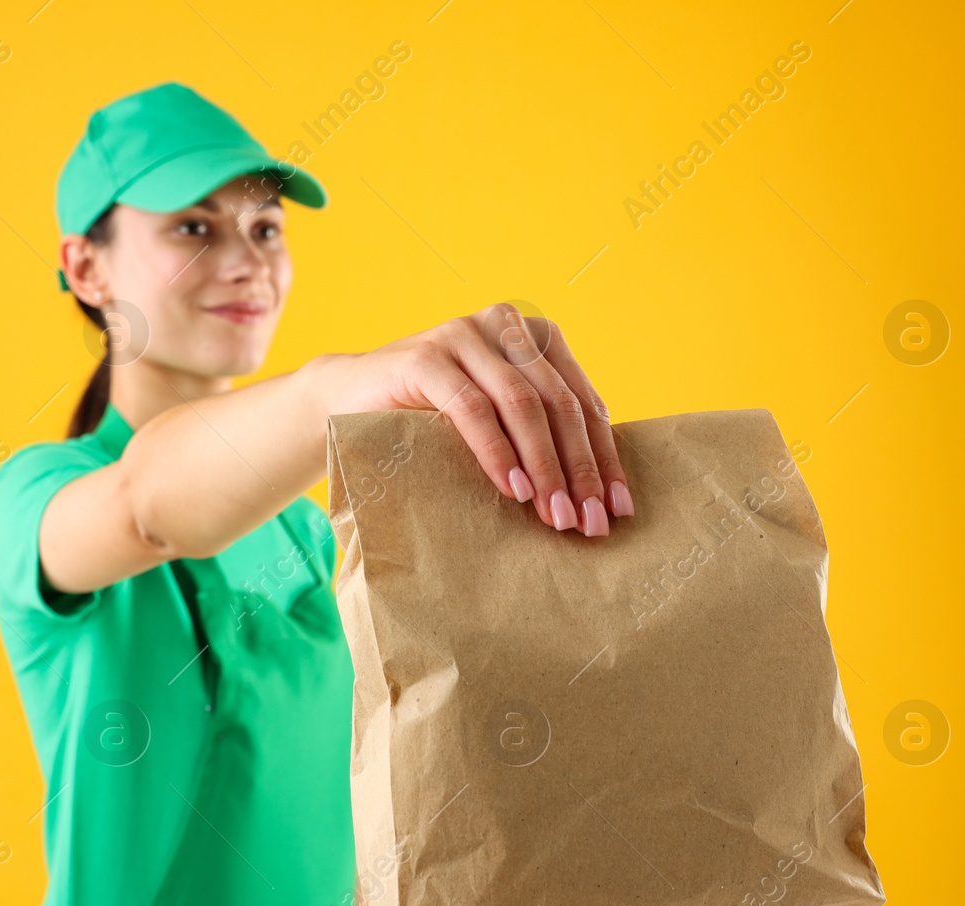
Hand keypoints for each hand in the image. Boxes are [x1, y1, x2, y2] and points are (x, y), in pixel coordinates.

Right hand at [316, 302, 632, 534]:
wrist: (345, 400)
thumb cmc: (428, 418)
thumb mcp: (494, 418)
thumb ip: (539, 430)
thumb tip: (600, 491)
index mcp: (533, 335)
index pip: (582, 400)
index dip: (604, 456)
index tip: (619, 508)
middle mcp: (504, 325)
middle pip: (560, 403)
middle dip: (580, 469)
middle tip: (590, 522)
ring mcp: (463, 335)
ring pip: (523, 404)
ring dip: (545, 466)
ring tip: (555, 516)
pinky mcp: (425, 356)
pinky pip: (474, 408)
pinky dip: (498, 452)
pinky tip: (513, 489)